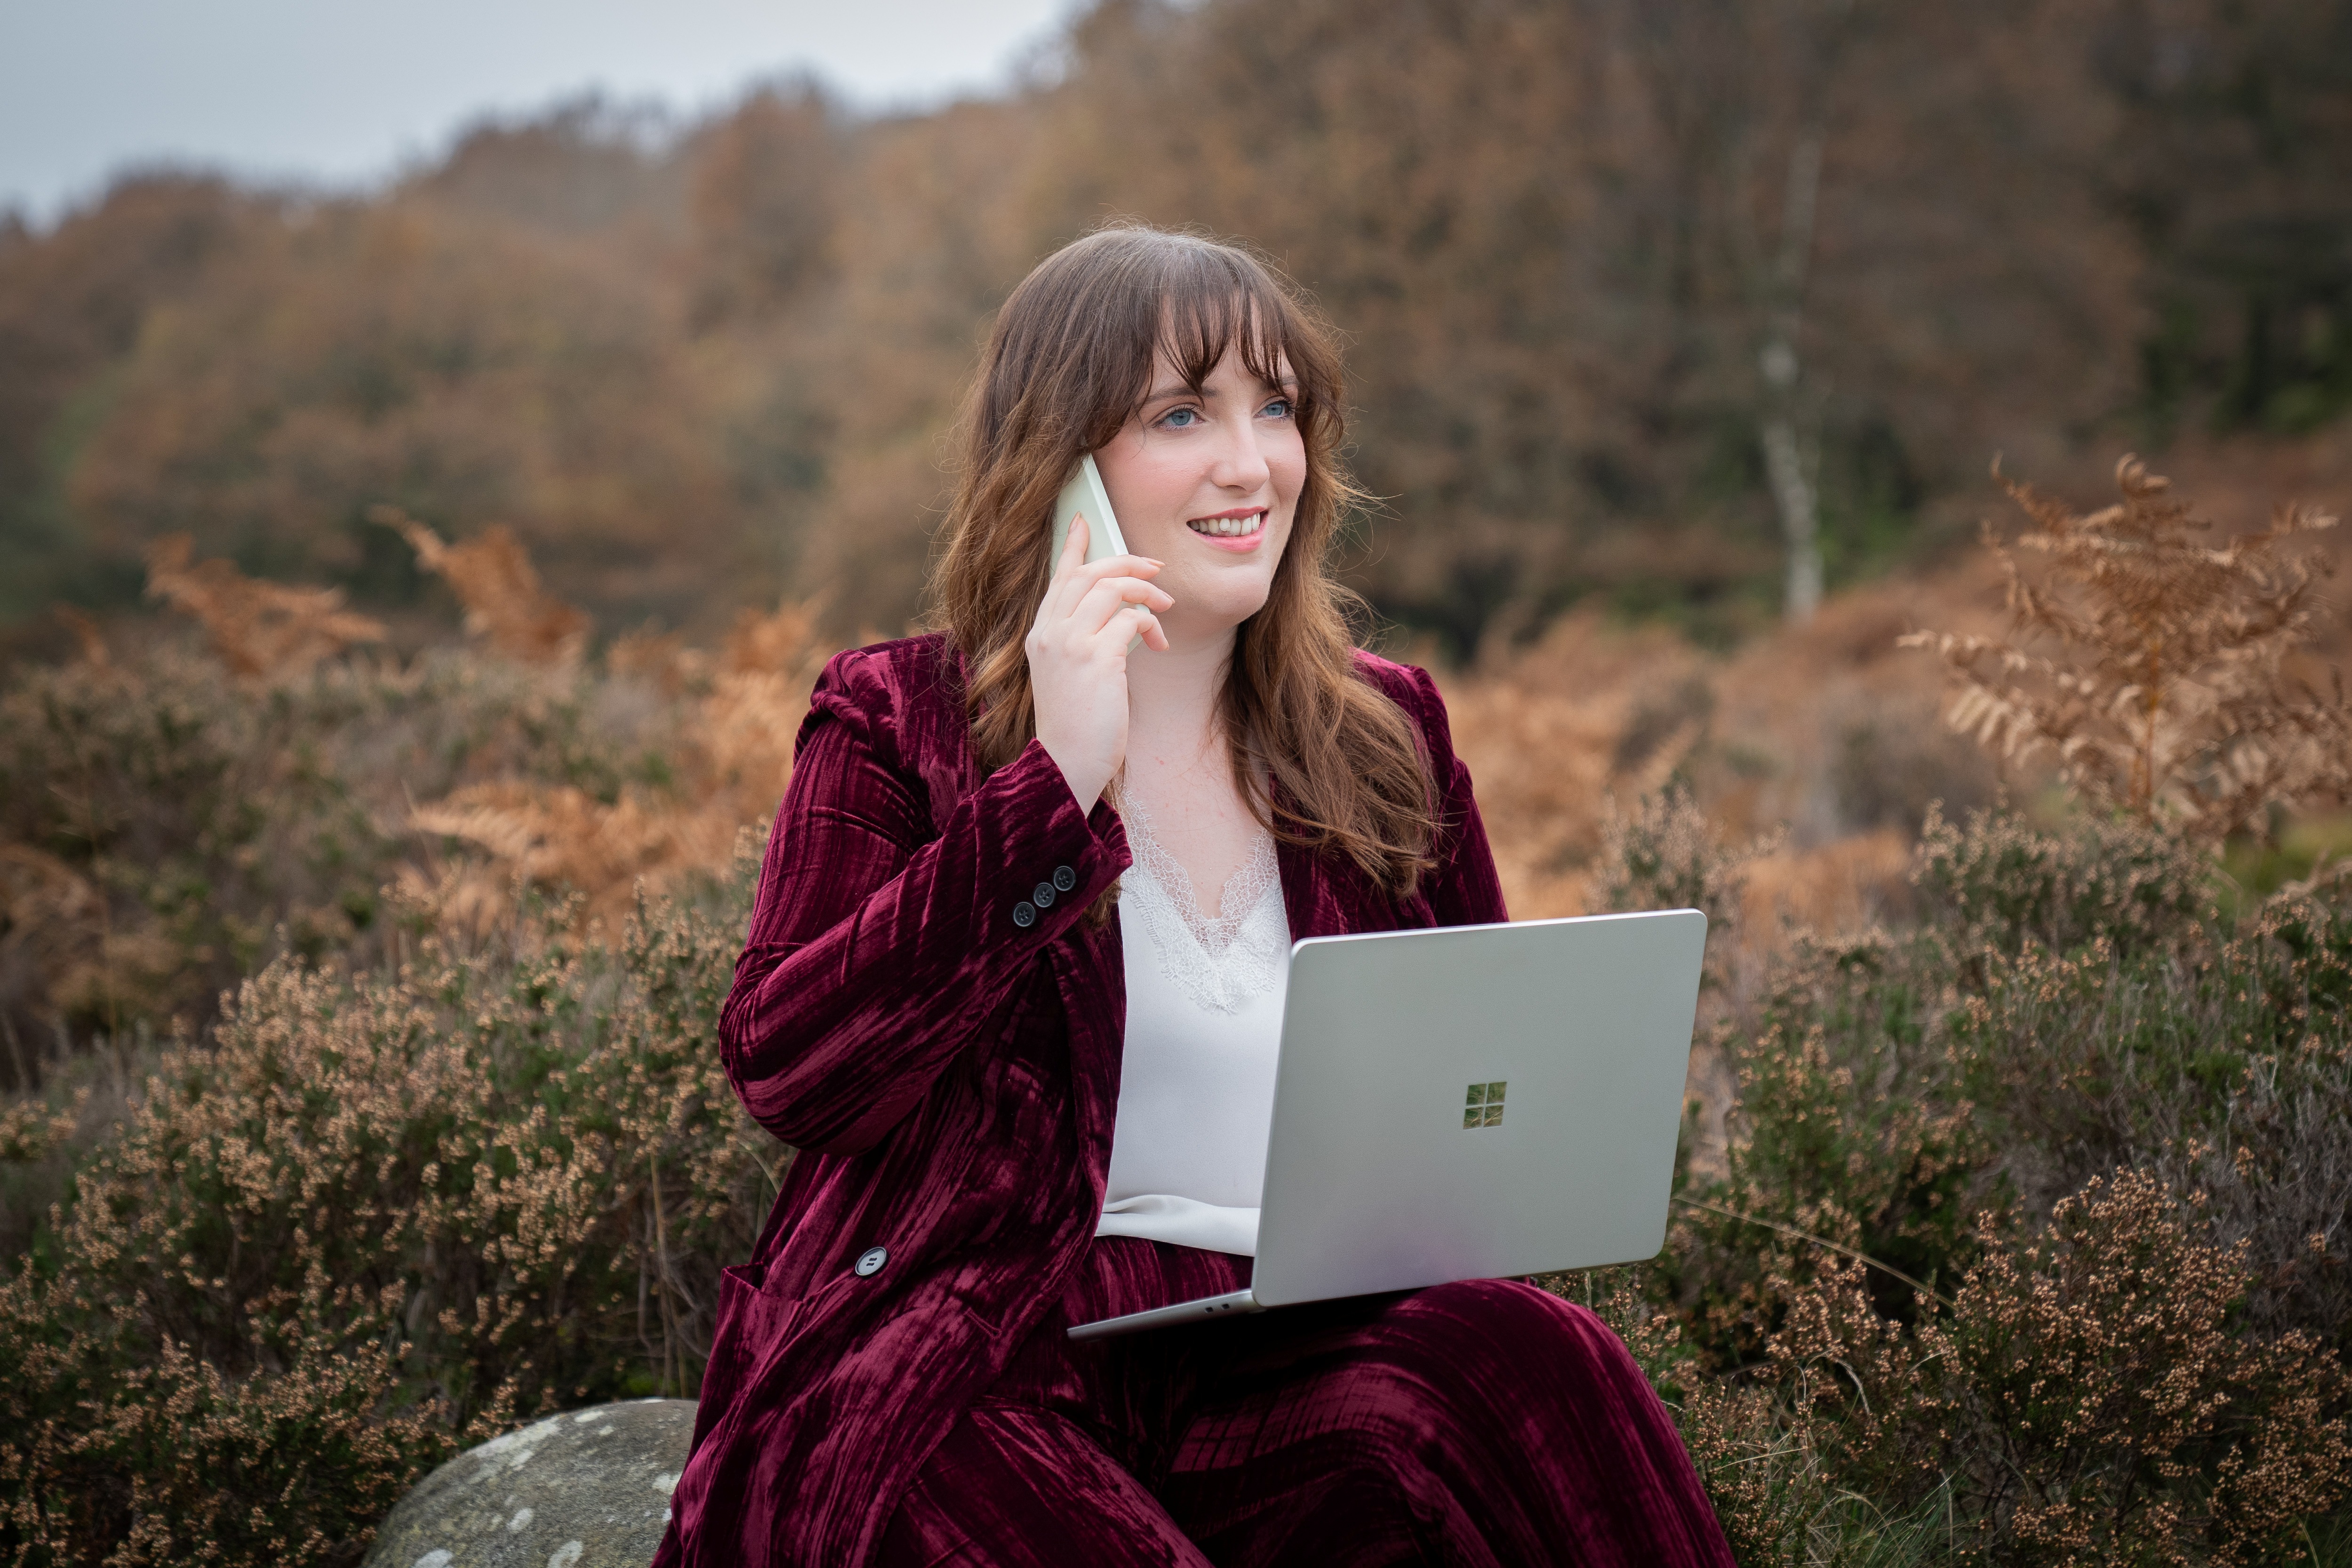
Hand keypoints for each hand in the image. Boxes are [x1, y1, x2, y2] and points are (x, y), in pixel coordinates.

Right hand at [1027, 514, 1171, 812]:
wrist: (1067, 762)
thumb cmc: (1076, 724)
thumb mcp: (1071, 674)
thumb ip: (1083, 641)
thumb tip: (1120, 614)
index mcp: (1040, 635)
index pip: (1057, 578)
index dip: (1072, 547)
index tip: (1083, 522)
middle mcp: (1049, 632)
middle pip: (1088, 574)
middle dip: (1125, 563)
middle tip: (1155, 569)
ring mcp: (1069, 643)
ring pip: (1111, 588)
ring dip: (1145, 591)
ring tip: (1164, 607)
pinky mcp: (1096, 657)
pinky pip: (1130, 618)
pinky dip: (1150, 624)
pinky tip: (1158, 642)